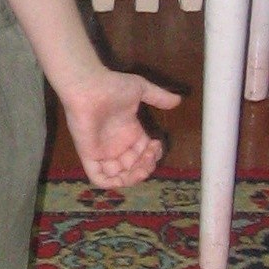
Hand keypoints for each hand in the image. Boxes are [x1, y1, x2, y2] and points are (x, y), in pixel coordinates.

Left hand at [61, 69, 180, 189]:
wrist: (89, 86)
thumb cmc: (111, 86)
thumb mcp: (141, 89)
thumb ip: (159, 97)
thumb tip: (178, 101)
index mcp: (128, 132)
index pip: (144, 153)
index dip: (153, 154)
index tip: (156, 143)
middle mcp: (116, 144)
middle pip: (134, 167)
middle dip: (147, 166)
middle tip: (150, 155)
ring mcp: (102, 151)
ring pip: (119, 176)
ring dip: (134, 176)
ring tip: (142, 165)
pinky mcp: (89, 155)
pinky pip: (99, 177)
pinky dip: (111, 183)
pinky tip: (124, 175)